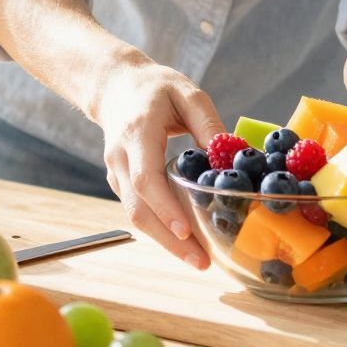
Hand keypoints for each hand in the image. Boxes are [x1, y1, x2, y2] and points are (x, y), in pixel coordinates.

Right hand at [87, 54, 221, 269]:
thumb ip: (208, 123)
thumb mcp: (187, 93)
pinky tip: (184, 242)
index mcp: (137, 134)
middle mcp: (120, 158)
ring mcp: (115, 173)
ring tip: (197, 260)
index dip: (165, 208)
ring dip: (165, 242)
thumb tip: (232, 156)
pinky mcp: (119, 182)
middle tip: (200, 261)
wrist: (114, 85)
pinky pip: (138, 210)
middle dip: (168, 240)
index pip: (145, 179)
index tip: (185, 230)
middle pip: (138, 209)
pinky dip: (159, 229)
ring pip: (136, 216)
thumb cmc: (155, 88)